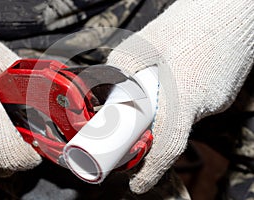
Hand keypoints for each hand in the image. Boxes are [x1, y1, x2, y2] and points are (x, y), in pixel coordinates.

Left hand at [106, 0, 253, 193]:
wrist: (232, 7)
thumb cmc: (190, 21)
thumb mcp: (144, 43)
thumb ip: (120, 70)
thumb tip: (105, 91)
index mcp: (187, 95)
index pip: (168, 146)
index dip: (151, 171)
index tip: (136, 185)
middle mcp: (207, 103)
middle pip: (171, 131)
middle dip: (150, 130)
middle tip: (134, 120)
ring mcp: (218, 99)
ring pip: (182, 116)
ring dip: (165, 109)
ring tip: (157, 86)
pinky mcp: (222, 92)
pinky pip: (194, 104)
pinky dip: (179, 99)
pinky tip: (176, 77)